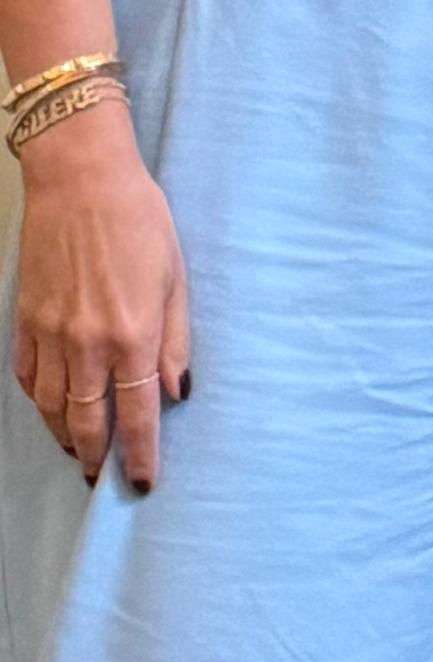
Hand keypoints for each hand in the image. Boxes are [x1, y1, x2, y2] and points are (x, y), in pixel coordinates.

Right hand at [10, 94, 189, 489]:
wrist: (80, 180)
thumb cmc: (139, 220)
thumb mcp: (176, 276)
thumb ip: (177, 339)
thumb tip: (178, 390)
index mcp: (133, 333)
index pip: (138, 414)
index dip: (141, 454)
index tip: (144, 481)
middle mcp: (88, 342)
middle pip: (89, 421)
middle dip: (98, 456)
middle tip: (104, 477)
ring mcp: (51, 334)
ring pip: (53, 407)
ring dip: (65, 436)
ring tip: (78, 451)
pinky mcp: (25, 321)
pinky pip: (28, 378)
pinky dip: (40, 401)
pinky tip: (52, 408)